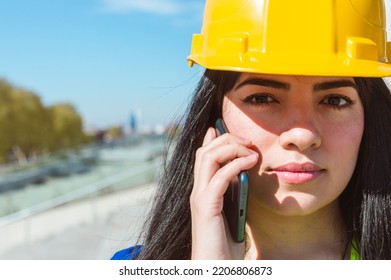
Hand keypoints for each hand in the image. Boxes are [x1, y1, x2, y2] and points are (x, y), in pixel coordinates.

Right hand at [190, 127, 258, 258]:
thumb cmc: (224, 245)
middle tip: (246, 140)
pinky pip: (219, 177)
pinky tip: (249, 162)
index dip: (209, 139)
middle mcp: (197, 191)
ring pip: (208, 158)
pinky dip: (235, 165)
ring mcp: (199, 198)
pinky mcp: (206, 207)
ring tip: (250, 149)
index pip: (201, 158)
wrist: (215, 268)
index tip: (219, 127)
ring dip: (230, 148)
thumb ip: (233, 194)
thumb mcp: (231, 213)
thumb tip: (242, 177)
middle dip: (225, 139)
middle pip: (204, 152)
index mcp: (202, 192)